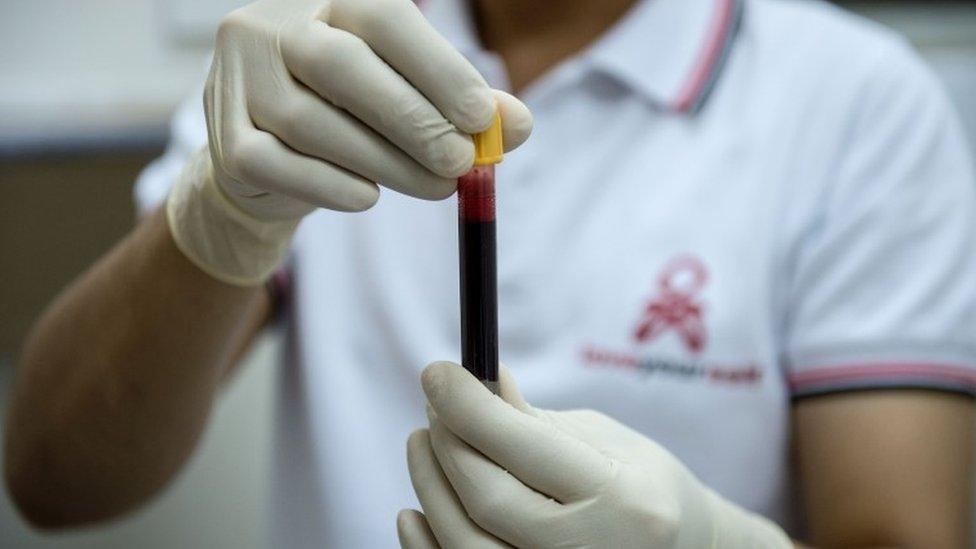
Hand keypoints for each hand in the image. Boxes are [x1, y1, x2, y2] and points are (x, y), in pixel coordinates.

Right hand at [167, 0, 531, 284]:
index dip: (439, 68)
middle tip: (461, 162)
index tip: (484, 118)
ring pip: (313, 122)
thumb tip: (516, 126)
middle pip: (342, 67)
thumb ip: (462, 106)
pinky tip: (369, 197)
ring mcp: (238, 80)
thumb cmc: (351, 113)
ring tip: (436, 188)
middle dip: (413, 120)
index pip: (385, 19)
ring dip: (386, 163)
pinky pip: (280, 165)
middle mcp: (272, 26)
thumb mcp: (410, 95)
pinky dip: (332, 186)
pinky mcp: (225, 140)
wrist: (269, 156)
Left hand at [398, 362, 792, 548]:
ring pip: (465, 543)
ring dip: (430, 487)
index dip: (468, 405)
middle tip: (434, 407)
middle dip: (448, 443)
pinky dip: (428, 544)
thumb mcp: (606, 442)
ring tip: (424, 444)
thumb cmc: (645, 489)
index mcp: (621, 499)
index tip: (437, 372)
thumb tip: (476, 383)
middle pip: (488, 497)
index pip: (523, 446)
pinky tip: (415, 510)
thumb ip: (534, 421)